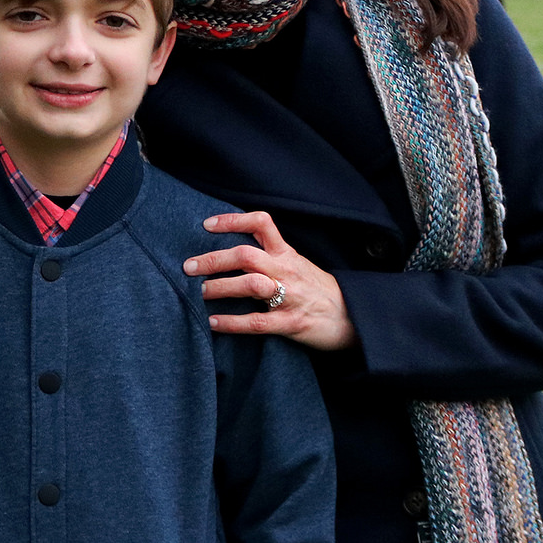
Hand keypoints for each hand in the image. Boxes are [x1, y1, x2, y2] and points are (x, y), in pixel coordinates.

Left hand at [183, 211, 355, 351]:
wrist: (354, 318)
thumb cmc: (319, 292)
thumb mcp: (298, 266)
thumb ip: (271, 258)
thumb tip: (232, 255)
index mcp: (287, 254)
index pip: (262, 224)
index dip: (233, 220)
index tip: (207, 224)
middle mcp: (286, 270)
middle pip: (246, 255)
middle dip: (213, 259)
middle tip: (188, 267)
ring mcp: (289, 296)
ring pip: (250, 284)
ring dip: (219, 287)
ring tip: (198, 293)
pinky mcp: (291, 323)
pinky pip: (257, 322)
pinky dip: (231, 322)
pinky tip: (213, 322)